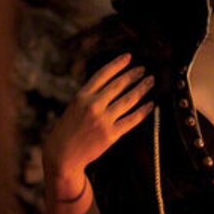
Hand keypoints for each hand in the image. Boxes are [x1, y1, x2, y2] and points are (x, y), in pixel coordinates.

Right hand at [42, 53, 154, 195]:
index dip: (117, 64)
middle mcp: (92, 105)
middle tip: (144, 70)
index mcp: (81, 96)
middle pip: (118, 85)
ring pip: (128, 100)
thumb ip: (91, 96)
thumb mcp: (74, 107)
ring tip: (150, 81)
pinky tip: (151, 105)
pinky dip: (143, 111)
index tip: (128, 57)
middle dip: (133, 75)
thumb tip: (113, 86)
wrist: (62, 155)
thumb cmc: (68, 131)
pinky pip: (131, 119)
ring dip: (142, 88)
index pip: (103, 74)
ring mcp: (102, 120)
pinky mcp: (110, 134)